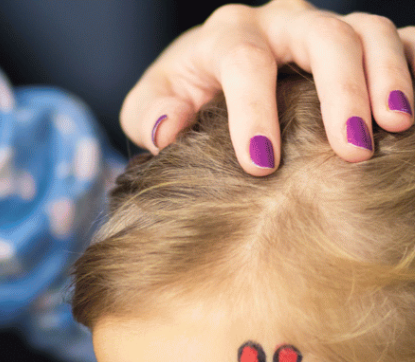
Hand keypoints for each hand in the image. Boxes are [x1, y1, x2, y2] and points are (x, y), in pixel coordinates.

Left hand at [122, 0, 414, 174]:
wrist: (199, 85)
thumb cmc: (175, 101)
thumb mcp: (147, 109)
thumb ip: (150, 115)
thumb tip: (168, 127)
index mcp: (226, 36)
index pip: (246, 62)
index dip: (255, 111)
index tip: (262, 165)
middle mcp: (280, 23)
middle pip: (324, 38)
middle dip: (342, 91)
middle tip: (352, 149)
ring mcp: (322, 29)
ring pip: (367, 33)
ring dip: (387, 77)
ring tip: (397, 126)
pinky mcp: (352, 45)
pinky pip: (394, 41)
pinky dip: (410, 63)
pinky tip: (414, 106)